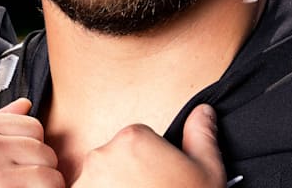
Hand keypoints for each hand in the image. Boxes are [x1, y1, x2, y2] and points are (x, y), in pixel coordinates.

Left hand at [71, 104, 225, 187]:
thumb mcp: (207, 170)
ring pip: (100, 179)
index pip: (138, 140)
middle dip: (130, 174)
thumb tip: (203, 111)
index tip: (161, 179)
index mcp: (132, 138)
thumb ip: (201, 134)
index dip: (152, 161)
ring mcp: (84, 182)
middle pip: (116, 158)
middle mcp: (101, 155)